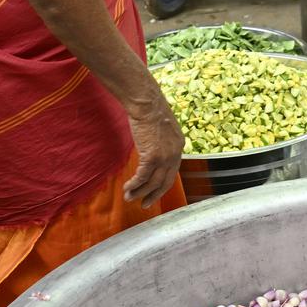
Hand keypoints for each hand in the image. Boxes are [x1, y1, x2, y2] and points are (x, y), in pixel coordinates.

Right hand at [123, 89, 184, 207]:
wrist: (146, 103)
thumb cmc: (150, 111)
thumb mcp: (162, 129)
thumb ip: (161, 142)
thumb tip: (152, 151)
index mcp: (179, 146)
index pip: (172, 171)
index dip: (162, 184)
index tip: (154, 191)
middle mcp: (175, 153)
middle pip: (166, 181)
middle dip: (154, 195)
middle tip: (145, 204)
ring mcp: (165, 156)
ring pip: (153, 182)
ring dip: (140, 192)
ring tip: (129, 198)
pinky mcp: (152, 156)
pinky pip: (143, 177)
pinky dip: (135, 185)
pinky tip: (127, 188)